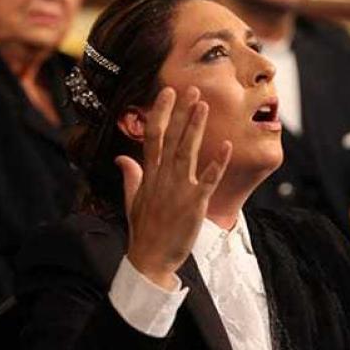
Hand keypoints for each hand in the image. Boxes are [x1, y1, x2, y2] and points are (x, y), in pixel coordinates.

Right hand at [118, 87, 230, 289]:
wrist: (150, 260)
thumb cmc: (143, 232)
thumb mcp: (132, 201)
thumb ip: (130, 176)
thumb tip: (122, 158)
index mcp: (149, 176)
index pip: (153, 136)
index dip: (160, 113)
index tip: (167, 93)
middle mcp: (162, 178)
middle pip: (171, 138)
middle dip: (181, 113)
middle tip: (192, 89)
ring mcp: (178, 190)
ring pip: (187, 152)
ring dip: (196, 128)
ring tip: (204, 106)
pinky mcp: (194, 204)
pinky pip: (208, 180)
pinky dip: (217, 163)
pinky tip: (226, 146)